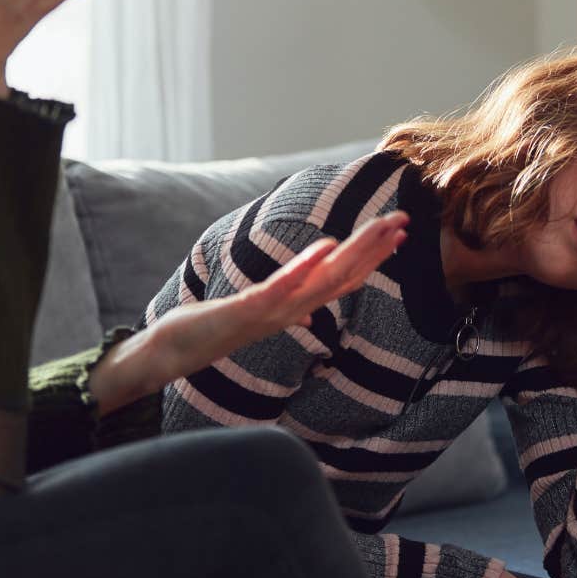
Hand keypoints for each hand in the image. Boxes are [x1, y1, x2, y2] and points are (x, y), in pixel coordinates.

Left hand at [88, 212, 409, 414]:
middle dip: (376, 250)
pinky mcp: (246, 313)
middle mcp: (291, 312)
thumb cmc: (211, 332)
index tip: (399, 233)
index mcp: (295, 308)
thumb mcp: (254, 315)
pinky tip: (326, 245)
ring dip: (355, 254)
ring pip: (323, 283)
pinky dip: (305, 269)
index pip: (343, 280)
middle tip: (406, 222)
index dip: (374, 257)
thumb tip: (310, 312)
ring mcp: (271, 314)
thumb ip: (285, 308)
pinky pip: (281, 291)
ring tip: (380, 228)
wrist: (171, 354)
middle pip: (343, 278)